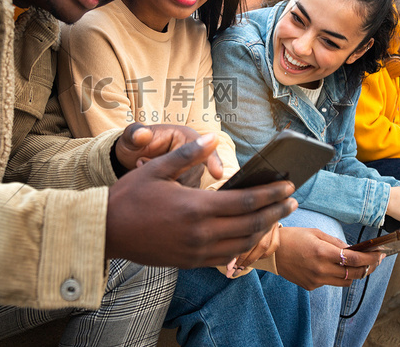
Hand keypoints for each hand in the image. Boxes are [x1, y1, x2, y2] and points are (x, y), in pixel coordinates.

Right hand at [105, 134, 297, 266]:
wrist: (105, 232)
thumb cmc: (128, 197)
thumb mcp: (156, 169)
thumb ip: (188, 155)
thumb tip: (213, 138)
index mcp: (195, 207)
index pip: (245, 202)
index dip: (271, 194)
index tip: (289, 185)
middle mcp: (200, 233)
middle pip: (251, 224)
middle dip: (276, 211)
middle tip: (293, 200)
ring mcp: (196, 251)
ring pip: (242, 243)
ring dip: (264, 230)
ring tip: (277, 216)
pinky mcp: (190, 261)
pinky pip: (226, 256)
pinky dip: (244, 245)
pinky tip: (250, 235)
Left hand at [114, 123, 222, 186]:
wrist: (128, 159)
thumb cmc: (132, 144)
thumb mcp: (131, 137)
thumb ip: (135, 134)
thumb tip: (142, 135)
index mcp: (184, 136)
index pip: (205, 148)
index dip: (213, 160)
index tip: (217, 173)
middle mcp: (192, 153)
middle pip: (196, 171)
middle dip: (173, 174)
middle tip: (141, 162)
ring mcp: (189, 169)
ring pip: (190, 185)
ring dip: (169, 184)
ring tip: (142, 166)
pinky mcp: (185, 183)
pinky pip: (185, 194)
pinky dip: (169, 192)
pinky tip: (151, 182)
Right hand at [273, 227, 382, 289]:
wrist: (272, 252)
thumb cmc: (293, 238)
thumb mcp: (316, 233)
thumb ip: (336, 242)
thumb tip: (353, 249)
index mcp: (322, 252)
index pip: (354, 259)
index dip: (371, 258)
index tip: (380, 255)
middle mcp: (321, 269)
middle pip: (354, 274)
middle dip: (368, 267)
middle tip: (374, 260)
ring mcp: (316, 280)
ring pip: (346, 282)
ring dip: (355, 274)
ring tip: (358, 264)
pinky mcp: (311, 286)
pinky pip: (331, 283)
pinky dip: (338, 276)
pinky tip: (334, 267)